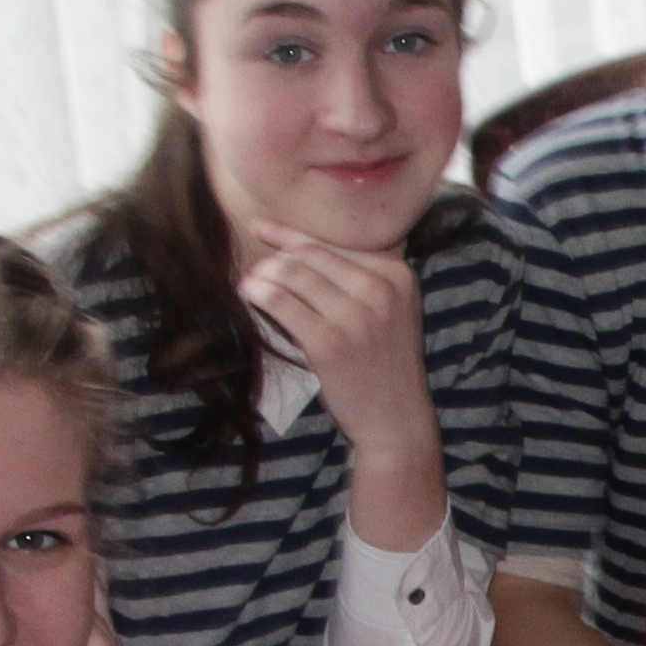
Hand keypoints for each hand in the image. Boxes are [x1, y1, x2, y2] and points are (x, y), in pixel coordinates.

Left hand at [237, 219, 443, 475]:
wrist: (396, 418)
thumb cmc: (385, 364)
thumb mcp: (391, 312)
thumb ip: (360, 278)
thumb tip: (297, 246)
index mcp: (398, 275)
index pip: (334, 244)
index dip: (291, 235)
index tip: (260, 226)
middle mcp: (380, 289)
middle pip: (311, 256)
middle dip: (276, 258)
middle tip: (255, 269)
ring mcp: (356, 316)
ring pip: (292, 274)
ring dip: (263, 275)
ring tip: (248, 283)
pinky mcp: (330, 343)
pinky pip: (281, 304)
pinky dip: (258, 295)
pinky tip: (247, 295)